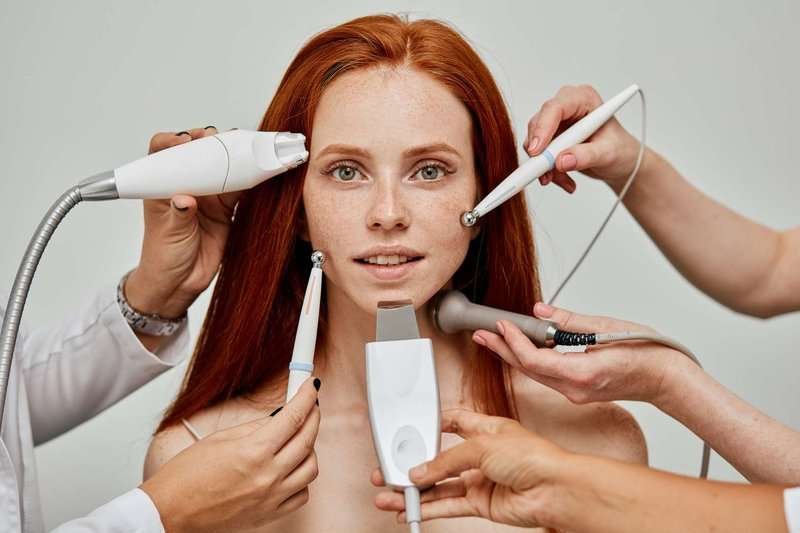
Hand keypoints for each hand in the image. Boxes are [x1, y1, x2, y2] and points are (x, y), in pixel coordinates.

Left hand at [125, 126, 239, 318]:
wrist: (181, 283)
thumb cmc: (163, 257)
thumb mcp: (169, 234)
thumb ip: (178, 214)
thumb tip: (184, 199)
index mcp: (162, 184)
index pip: (163, 152)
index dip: (173, 141)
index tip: (186, 142)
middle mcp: (185, 184)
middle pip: (198, 152)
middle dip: (209, 141)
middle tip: (218, 139)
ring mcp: (207, 195)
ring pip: (222, 166)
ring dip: (233, 156)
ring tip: (245, 148)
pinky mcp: (225, 208)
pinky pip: (240, 188)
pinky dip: (250, 179)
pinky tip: (259, 171)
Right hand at [141, 377, 321, 532]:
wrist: (170, 512)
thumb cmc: (185, 477)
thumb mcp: (220, 439)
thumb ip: (256, 427)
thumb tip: (281, 416)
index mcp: (253, 452)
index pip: (294, 417)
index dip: (306, 397)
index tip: (310, 387)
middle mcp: (267, 476)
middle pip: (307, 439)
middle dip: (313, 416)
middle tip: (310, 405)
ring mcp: (270, 498)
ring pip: (311, 468)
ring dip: (309, 448)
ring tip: (297, 438)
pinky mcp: (269, 516)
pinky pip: (301, 495)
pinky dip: (301, 479)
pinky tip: (290, 469)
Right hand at [373, 408, 567, 528]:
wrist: (555, 490)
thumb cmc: (534, 456)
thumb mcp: (482, 445)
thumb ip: (447, 459)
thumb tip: (421, 471)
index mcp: (486, 429)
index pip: (452, 422)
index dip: (431, 425)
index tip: (410, 429)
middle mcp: (482, 454)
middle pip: (440, 459)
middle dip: (414, 464)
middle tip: (390, 469)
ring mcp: (481, 480)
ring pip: (440, 486)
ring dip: (415, 491)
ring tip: (390, 494)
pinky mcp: (481, 503)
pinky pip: (448, 505)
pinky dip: (428, 507)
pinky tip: (410, 509)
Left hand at [474, 303, 684, 404]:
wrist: (667, 379)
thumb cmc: (647, 353)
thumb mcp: (606, 328)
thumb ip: (568, 320)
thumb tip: (540, 311)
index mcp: (582, 374)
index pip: (533, 359)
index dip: (513, 341)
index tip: (501, 324)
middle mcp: (575, 389)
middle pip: (528, 370)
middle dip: (503, 349)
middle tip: (481, 333)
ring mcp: (576, 393)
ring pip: (535, 374)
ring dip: (514, 355)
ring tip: (494, 338)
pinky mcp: (579, 391)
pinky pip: (547, 376)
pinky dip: (532, 360)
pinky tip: (523, 347)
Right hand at [523, 84, 645, 192]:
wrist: (620, 161)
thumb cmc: (620, 150)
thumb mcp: (608, 154)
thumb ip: (586, 156)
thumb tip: (562, 161)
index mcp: (583, 99)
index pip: (555, 108)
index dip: (542, 128)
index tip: (537, 151)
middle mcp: (567, 107)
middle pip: (539, 124)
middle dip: (541, 152)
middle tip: (545, 173)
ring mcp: (556, 123)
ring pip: (535, 143)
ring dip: (545, 166)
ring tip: (565, 180)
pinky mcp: (550, 139)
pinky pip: (538, 156)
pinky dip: (548, 171)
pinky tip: (566, 179)